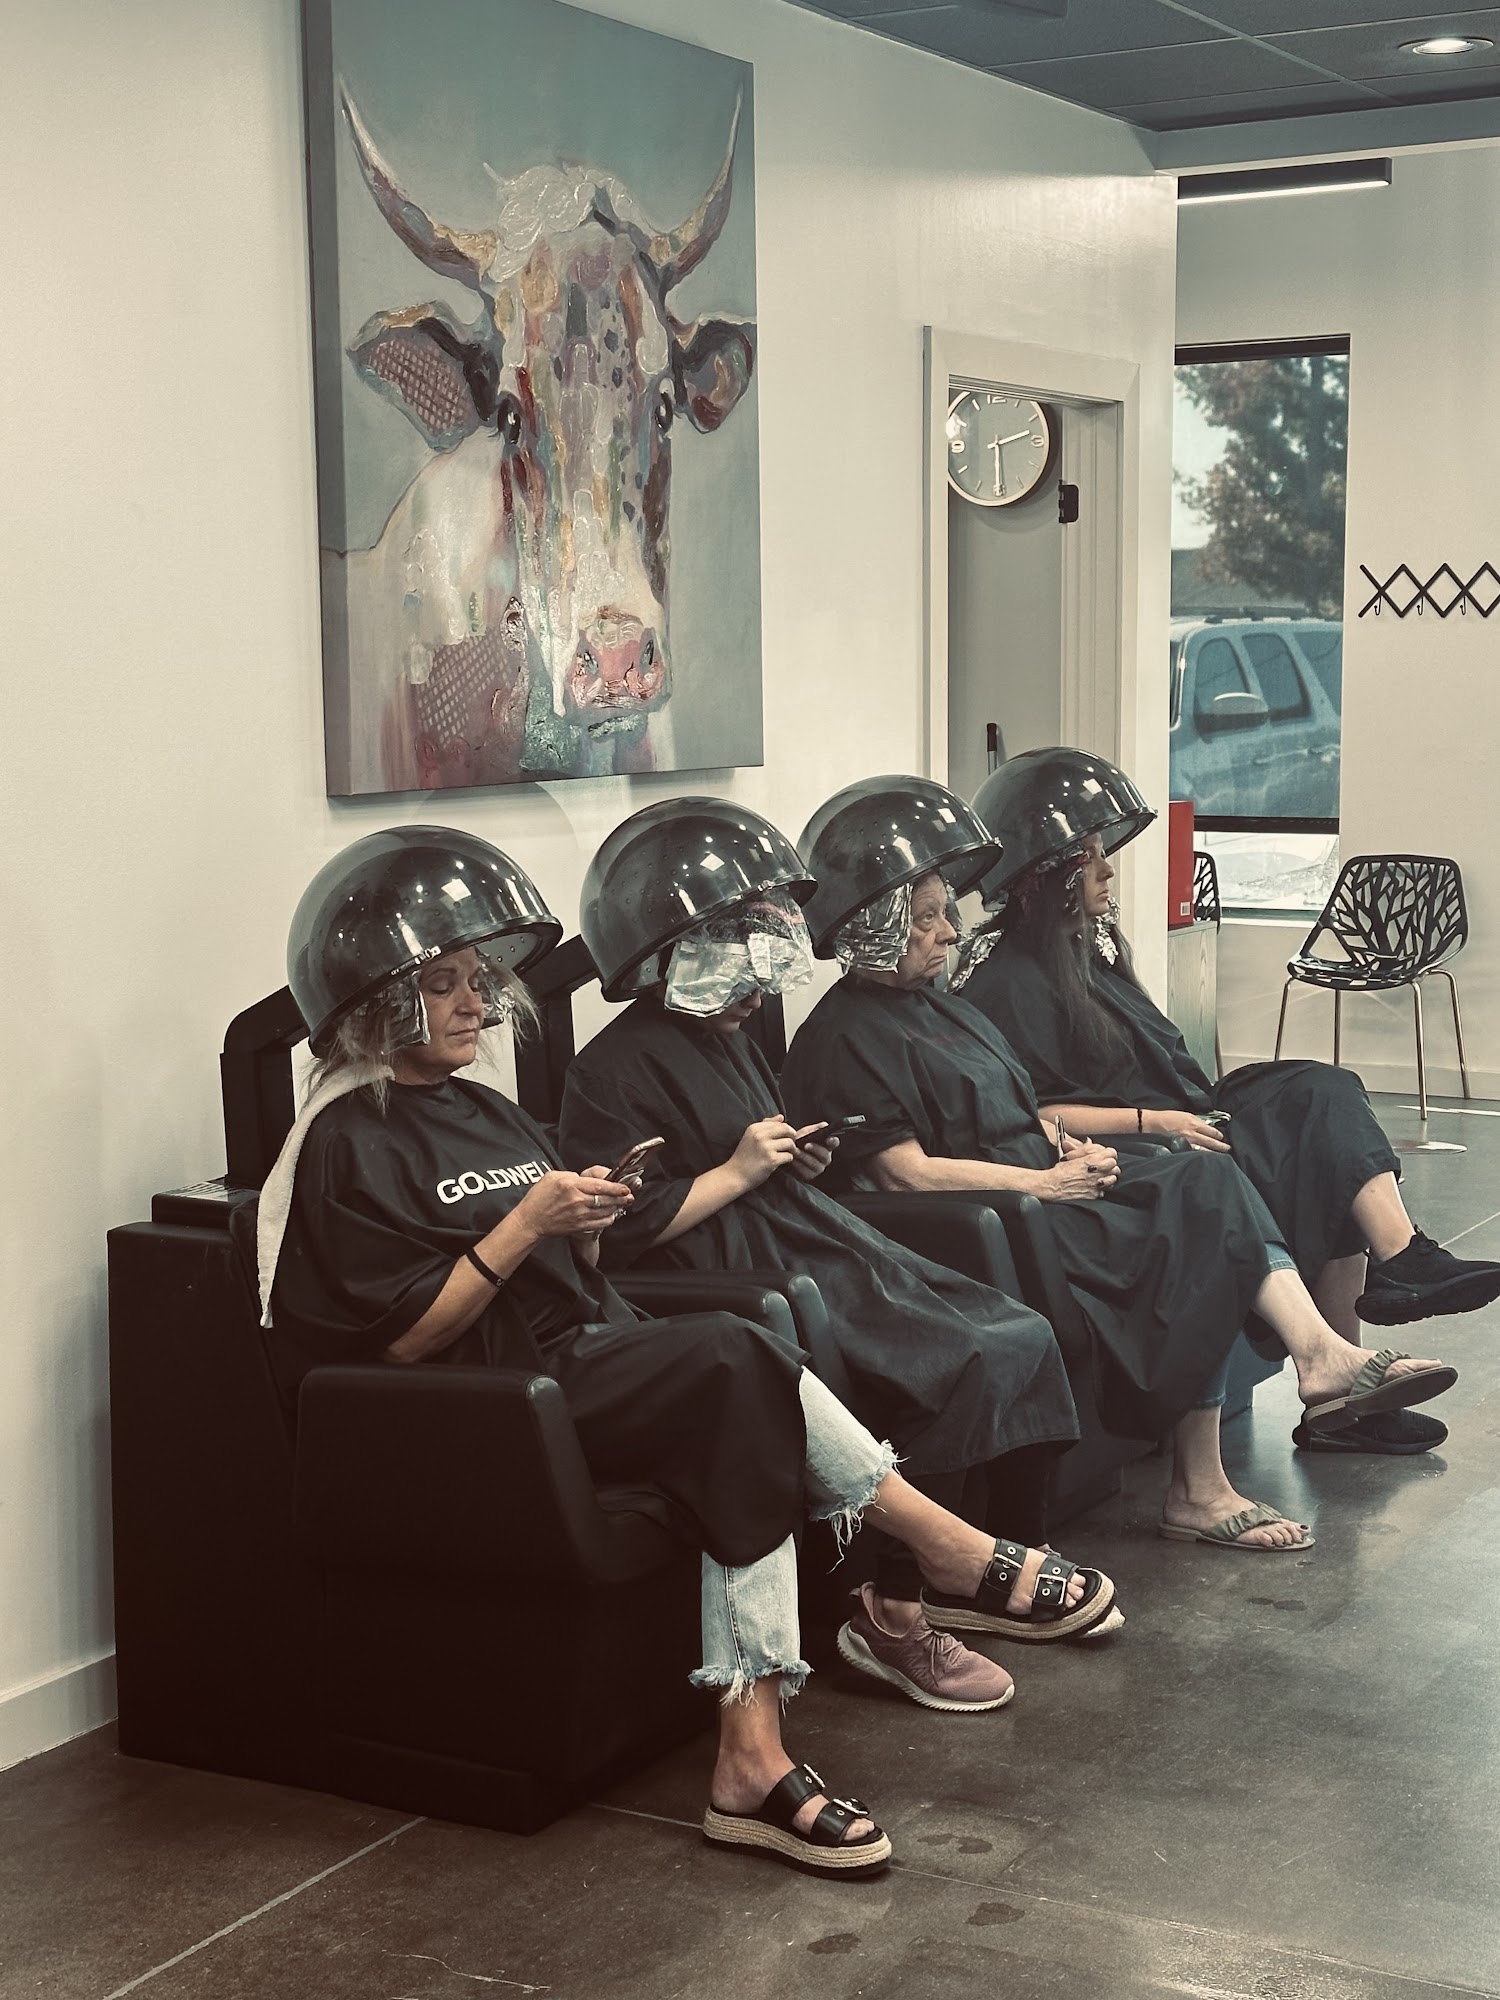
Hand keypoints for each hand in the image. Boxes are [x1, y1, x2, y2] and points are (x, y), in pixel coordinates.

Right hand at [511, 1166, 632, 1245]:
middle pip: (606, 1199)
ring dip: (617, 1208)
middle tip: (629, 1196)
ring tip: (623, 1204)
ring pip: (605, 1212)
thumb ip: (572, 1176)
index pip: (599, 1185)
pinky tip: (611, 1215)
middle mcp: (577, 1201)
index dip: (616, 1187)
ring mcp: (578, 1215)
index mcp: (571, 1185)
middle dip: (621, 1198)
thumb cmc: (539, 1197)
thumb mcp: (552, 1177)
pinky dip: (608, 1220)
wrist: (530, 1220)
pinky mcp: (578, 1227)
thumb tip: (585, 1179)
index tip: (625, 1187)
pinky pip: (599, 1224)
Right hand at [727, 1116, 800, 1191]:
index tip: (788, 1137)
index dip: (787, 1130)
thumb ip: (766, 1125)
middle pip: (787, 1130)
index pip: (780, 1123)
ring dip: (792, 1149)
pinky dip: (788, 1159)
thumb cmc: (743, 1157)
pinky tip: (782, 1162)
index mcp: (754, 1128)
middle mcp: (759, 1136)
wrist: (735, 1175)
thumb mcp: (750, 1136)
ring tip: (788, 1154)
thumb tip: (781, 1117)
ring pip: (789, 1143)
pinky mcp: (771, 1160)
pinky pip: (788, 1156)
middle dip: (793, 1137)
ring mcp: (766, 1148)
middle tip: (792, 1144)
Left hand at [790, 1122, 835, 1182]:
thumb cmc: (798, 1141)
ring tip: (795, 1152)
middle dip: (816, 1149)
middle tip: (806, 1145)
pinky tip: (792, 1160)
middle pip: (825, 1155)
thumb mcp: (805, 1132)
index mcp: (826, 1145)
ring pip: (815, 1164)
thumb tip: (824, 1125)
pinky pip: (806, 1172)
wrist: (785, 1153)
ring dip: (804, 1157)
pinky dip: (798, 1165)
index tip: (828, 1139)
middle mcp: (825, 1158)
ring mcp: (818, 1168)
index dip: (833, 1141)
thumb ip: (815, 1128)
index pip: (834, 1143)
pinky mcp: (809, 1175)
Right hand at [1037, 1141, 1119, 1200]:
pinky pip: (1106, 1189)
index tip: (1104, 1155)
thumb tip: (1089, 1141)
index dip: (1108, 1154)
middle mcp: (1098, 1171)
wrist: (1053, 1186)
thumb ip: (1084, 1148)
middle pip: (1114, 1165)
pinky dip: (1103, 1187)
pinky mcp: (1095, 1194)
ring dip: (1108, 1176)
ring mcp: (1098, 1183)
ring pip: (1113, 1178)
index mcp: (1093, 1159)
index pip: (1112, 1153)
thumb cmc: (1060, 1171)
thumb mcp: (1071, 1155)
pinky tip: (1095, 1185)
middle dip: (1109, 1165)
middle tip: (1102, 1165)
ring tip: (1100, 1176)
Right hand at [1142, 1108, 1230, 1152]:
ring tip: (1221, 1157)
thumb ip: (1196, 1121)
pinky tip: (1205, 1160)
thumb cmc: (1166, 1118)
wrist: (1151, 1124)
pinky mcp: (1180, 1149)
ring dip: (1214, 1153)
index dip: (1219, 1136)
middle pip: (1212, 1142)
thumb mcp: (1183, 1115)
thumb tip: (1206, 1126)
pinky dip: (1201, 1157)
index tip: (1222, 1138)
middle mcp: (1192, 1133)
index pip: (1212, 1132)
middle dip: (1221, 1146)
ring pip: (1205, 1150)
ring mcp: (1187, 1143)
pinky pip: (1194, 1154)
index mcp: (1194, 1123)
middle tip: (1228, 1149)